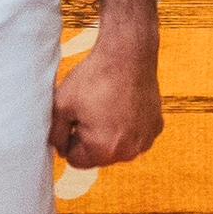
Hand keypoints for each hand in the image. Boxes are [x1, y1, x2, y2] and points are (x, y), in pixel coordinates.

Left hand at [51, 18, 163, 169]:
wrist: (128, 53)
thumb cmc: (93, 78)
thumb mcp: (61, 106)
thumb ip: (55, 134)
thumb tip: (60, 149)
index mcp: (103, 150)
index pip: (75, 160)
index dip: (69, 138)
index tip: (74, 117)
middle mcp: (129, 152)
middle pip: (98, 156)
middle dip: (90, 138)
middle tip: (90, 108)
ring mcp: (145, 140)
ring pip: (117, 146)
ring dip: (110, 133)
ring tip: (107, 104)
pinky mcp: (156, 127)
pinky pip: (135, 134)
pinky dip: (128, 124)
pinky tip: (124, 103)